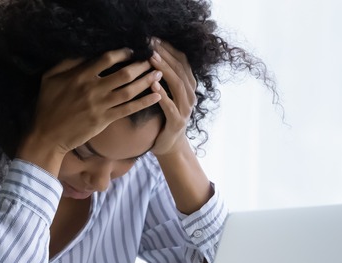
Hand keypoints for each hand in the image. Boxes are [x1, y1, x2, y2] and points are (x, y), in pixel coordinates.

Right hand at [20, 49, 162, 165]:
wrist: (47, 136)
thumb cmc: (47, 106)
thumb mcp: (50, 78)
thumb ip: (67, 64)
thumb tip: (85, 54)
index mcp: (80, 76)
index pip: (106, 59)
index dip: (122, 53)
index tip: (132, 51)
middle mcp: (93, 89)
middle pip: (123, 74)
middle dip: (141, 65)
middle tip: (153, 60)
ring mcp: (100, 106)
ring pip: (129, 91)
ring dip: (146, 81)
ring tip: (158, 74)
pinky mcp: (104, 120)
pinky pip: (128, 109)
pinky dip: (144, 102)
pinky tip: (156, 96)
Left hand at [147, 38, 197, 156]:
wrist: (169, 145)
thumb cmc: (165, 115)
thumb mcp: (167, 93)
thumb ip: (164, 76)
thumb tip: (150, 54)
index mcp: (189, 86)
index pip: (182, 61)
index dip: (169, 49)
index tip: (154, 38)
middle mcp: (191, 95)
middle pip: (180, 70)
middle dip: (165, 55)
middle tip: (151, 44)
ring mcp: (186, 109)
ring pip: (177, 85)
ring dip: (164, 71)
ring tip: (151, 60)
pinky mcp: (177, 122)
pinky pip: (170, 106)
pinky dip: (162, 95)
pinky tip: (152, 85)